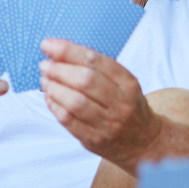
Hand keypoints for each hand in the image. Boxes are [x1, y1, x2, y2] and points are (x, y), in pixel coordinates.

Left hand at [39, 38, 159, 168]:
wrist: (143, 141)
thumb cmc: (127, 106)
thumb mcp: (123, 83)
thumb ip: (96, 69)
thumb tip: (59, 54)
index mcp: (127, 83)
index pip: (94, 61)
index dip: (68, 51)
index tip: (48, 45)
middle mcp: (120, 102)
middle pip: (84, 80)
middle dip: (59, 69)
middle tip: (45, 65)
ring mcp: (108, 123)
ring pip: (75, 102)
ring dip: (54, 88)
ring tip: (45, 80)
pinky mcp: (94, 139)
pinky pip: (69, 121)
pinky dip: (54, 106)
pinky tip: (50, 97)